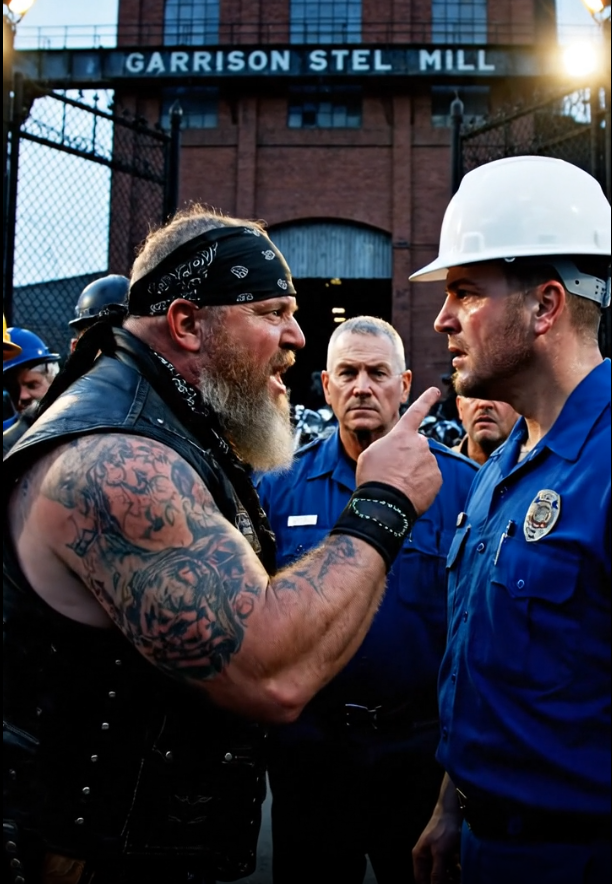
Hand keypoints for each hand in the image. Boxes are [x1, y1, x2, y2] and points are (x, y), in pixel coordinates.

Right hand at [356, 387, 442, 515]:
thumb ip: (388, 446)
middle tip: (393, 472)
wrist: (386, 502)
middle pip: (416, 447)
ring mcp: (430, 461)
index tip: (436, 391)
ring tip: (398, 484)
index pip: (416, 412)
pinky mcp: (437, 478)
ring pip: (423, 464)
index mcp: (402, 435)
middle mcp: (420, 443)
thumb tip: (400, 452)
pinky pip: (429, 479)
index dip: (426, 400)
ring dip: (413, 472)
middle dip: (409, 457)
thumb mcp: (371, 454)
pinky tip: (408, 492)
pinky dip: (421, 485)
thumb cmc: (373, 476)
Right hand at [413, 812, 461, 883]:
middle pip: (432, 878)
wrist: (454, 809)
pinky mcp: (447, 851)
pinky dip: (456, 871)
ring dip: (451, 878)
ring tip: (460, 878)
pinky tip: (462, 871)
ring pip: (443, 873)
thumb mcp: (440, 852)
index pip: (422, 881)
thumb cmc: (444, 830)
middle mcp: (426, 857)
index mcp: (420, 857)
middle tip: (455, 882)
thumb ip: (436, 872)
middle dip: (443, 882)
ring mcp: (437, 854)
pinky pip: (450, 867)